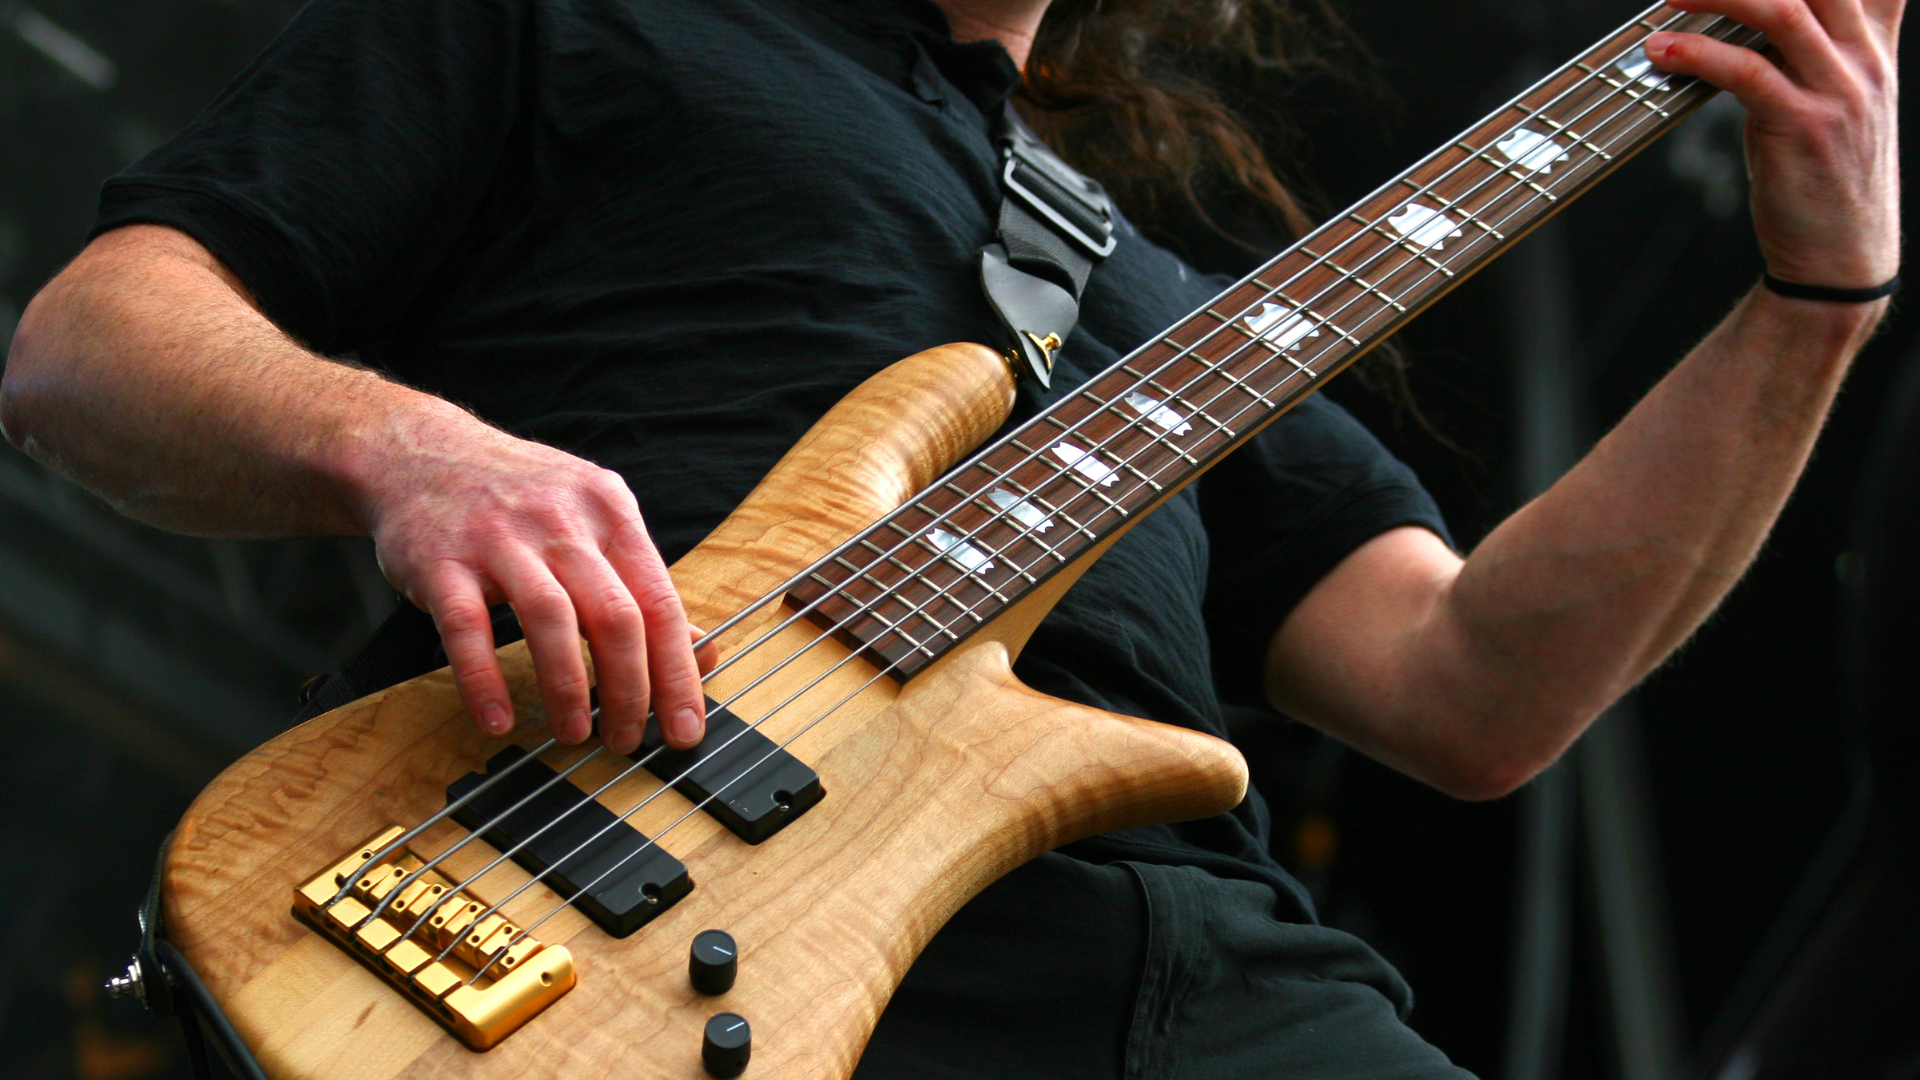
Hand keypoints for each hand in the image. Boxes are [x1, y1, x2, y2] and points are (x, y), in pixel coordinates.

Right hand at [357, 411, 715, 752]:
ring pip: (550, 618)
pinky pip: (466, 627)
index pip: (659, 602)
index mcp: (609, 511)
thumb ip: (642, 584)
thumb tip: (698, 651)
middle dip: (629, 690)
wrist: (418, 451)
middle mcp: (560, 520)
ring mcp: (499, 538)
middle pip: (615, 615)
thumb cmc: (517, 496)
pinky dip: (483, 680)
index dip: (678, 672)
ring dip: (567, 688)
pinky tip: (497, 719)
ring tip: (575, 733)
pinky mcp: (441, 561)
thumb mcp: (592, 519)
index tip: (686, 726)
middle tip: (628, 739)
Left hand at [1647, 0, 1901, 288]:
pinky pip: (1748, 72)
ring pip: (1783, 12)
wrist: (1840, 255)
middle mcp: (1865, 59)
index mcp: (1874, 45)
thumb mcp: (1831, 98)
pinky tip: (1661, 50)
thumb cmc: (1822, 177)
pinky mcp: (1804, 126)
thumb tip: (1756, 13)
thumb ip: (1811, 48)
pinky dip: (1698, 52)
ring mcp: (1840, 91)